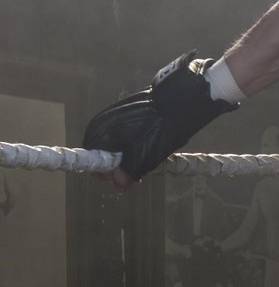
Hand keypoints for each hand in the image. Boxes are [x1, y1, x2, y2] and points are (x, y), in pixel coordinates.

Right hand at [83, 53, 235, 187]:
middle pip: (103, 154)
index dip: (108, 173)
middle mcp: (100, 123)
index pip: (93, 162)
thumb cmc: (158, 129)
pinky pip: (121, 135)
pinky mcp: (122, 113)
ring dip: (126, 155)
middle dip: (118, 165)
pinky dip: (130, 143)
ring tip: (145, 158)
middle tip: (137, 171)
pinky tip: (146, 145)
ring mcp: (110, 116)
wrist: (176, 102)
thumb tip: (118, 185)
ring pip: (114, 145)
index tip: (124, 178)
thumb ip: (127, 173)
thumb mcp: (143, 158)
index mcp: (98, 133)